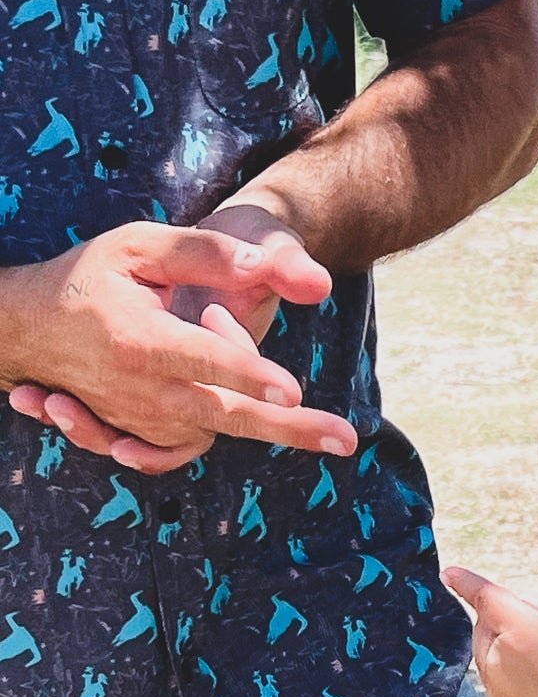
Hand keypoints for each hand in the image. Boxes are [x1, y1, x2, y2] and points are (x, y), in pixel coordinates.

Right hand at [3, 220, 356, 475]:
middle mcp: (143, 391)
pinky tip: (263, 404)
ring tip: (263, 367)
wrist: (29, 326)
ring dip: (254, 406)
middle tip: (346, 439)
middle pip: (228, 415)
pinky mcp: (139, 437)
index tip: (291, 390)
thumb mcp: (139, 245)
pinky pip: (184, 451)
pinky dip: (210, 435)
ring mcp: (142, 421)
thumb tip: (265, 266)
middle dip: (289, 430)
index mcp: (141, 342)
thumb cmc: (89, 276)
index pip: (206, 362)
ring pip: (217, 430)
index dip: (249, 373)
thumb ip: (204, 254)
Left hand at [442, 566, 537, 696]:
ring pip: (492, 652)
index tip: (448, 573)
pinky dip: (516, 675)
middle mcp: (498, 657)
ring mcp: (496, 687)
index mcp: (520, 630)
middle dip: (510, 619)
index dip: (467, 581)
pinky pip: (500, 679)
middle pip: (489, 624)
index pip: (486, 595)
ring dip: (512, 647)